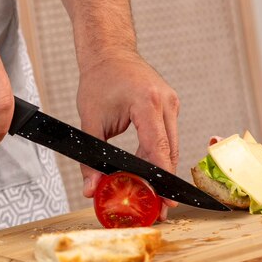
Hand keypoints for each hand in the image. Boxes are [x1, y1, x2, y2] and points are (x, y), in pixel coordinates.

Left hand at [77, 50, 179, 219]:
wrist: (109, 53)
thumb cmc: (98, 80)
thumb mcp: (89, 120)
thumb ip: (89, 158)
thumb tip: (91, 189)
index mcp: (148, 103)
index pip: (158, 148)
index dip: (160, 179)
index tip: (164, 202)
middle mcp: (166, 102)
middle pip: (170, 152)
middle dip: (163, 182)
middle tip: (158, 208)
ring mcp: (171, 102)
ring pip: (171, 146)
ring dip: (161, 169)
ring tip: (152, 194)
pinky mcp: (169, 106)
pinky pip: (167, 136)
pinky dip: (158, 154)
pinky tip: (147, 171)